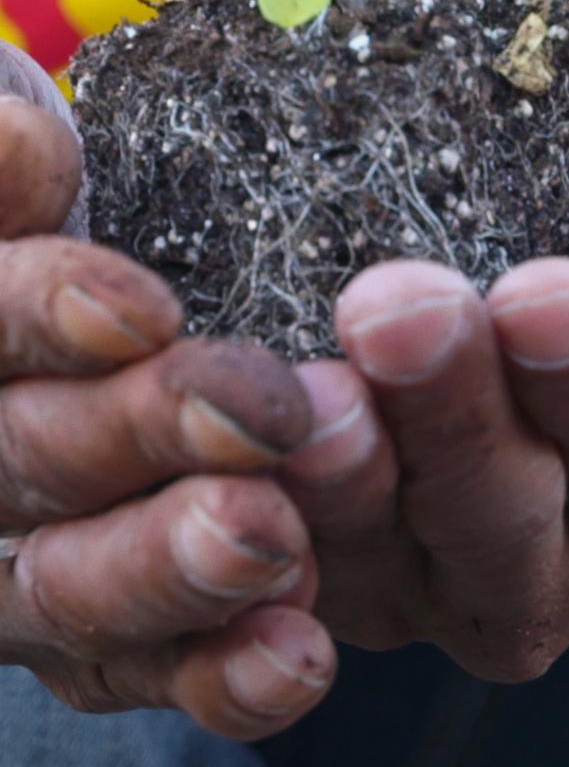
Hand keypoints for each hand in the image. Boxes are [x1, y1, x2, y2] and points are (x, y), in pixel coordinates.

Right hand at [0, 44, 334, 738]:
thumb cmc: (65, 213)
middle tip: (256, 418)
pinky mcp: (121, 629)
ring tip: (275, 543)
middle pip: (29, 463)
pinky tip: (294, 655)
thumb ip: (6, 169)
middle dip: (134, 439)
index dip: (37, 317)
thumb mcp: (28, 160)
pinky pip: (154, 670)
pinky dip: (219, 673)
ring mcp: (36, 558)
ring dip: (175, 569)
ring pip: (78, 586)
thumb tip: (22, 139)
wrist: (111, 299)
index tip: (141, 308)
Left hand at [284, 115, 568, 681]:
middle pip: (511, 519)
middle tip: (399, 315)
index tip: (541, 297)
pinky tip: (223, 453)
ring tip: (316, 398)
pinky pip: (294, 568)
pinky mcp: (339, 581)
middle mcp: (564, 561)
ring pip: (394, 556)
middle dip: (457, 420)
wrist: (499, 228)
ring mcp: (440, 585)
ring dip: (348, 478)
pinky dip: (263, 516)